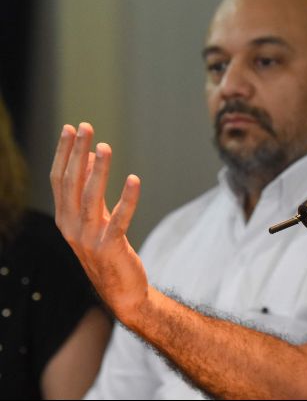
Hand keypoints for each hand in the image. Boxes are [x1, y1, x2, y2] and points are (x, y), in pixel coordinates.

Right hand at [50, 123, 148, 324]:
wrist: (121, 292)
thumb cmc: (108, 251)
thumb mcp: (95, 218)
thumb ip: (90, 191)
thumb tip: (90, 158)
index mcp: (64, 218)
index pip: (59, 179)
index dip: (64, 153)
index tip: (70, 128)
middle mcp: (70, 227)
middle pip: (70, 183)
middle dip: (77, 152)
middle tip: (85, 127)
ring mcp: (88, 239)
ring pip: (90, 198)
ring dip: (98, 170)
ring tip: (105, 146)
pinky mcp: (110, 247)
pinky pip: (118, 219)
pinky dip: (127, 199)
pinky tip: (134, 180)